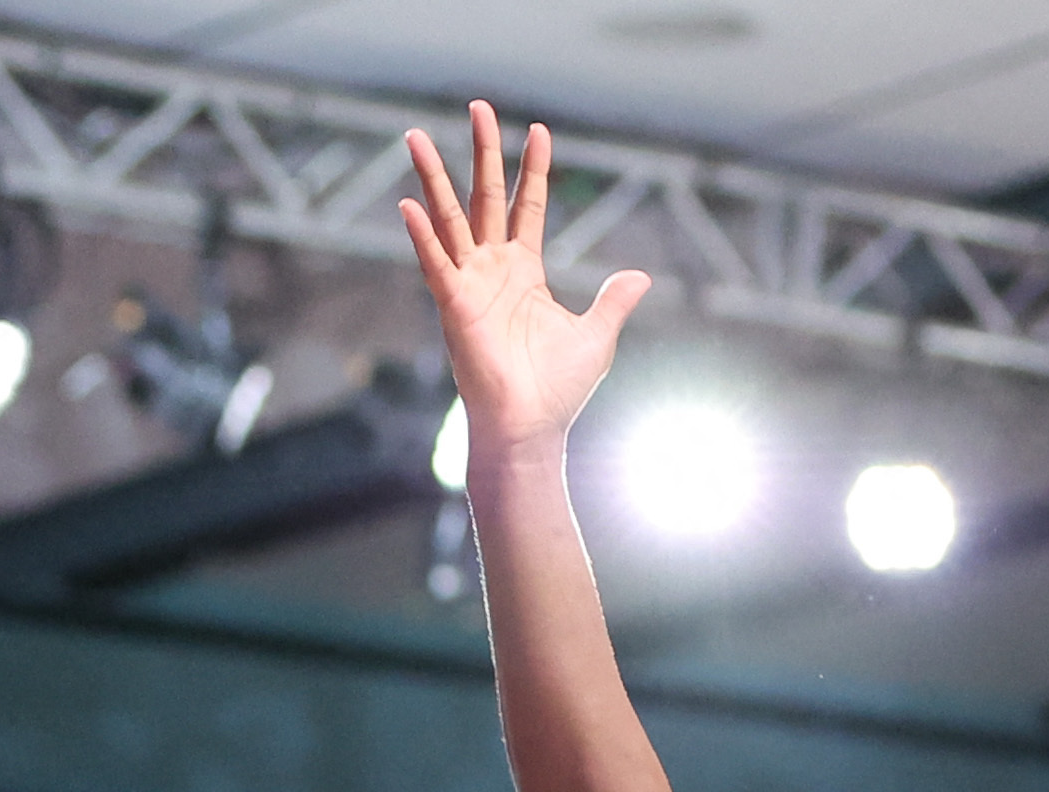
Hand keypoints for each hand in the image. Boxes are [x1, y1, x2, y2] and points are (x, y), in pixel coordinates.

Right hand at [401, 106, 648, 465]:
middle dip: (483, 152)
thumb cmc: (557, 390)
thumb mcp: (596, 336)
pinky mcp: (454, 306)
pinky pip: (435, 264)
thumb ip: (613, 302)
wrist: (531, 429)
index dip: (532, 170)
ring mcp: (470, 285)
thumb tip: (641, 277)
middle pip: (484, 197)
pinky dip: (421, 236)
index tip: (538, 130)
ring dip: (432, 177)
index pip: (527, 207)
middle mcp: (492, 270)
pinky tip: (407, 205)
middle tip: (479, 107)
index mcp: (524, 273)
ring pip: (449, 218)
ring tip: (415, 135)